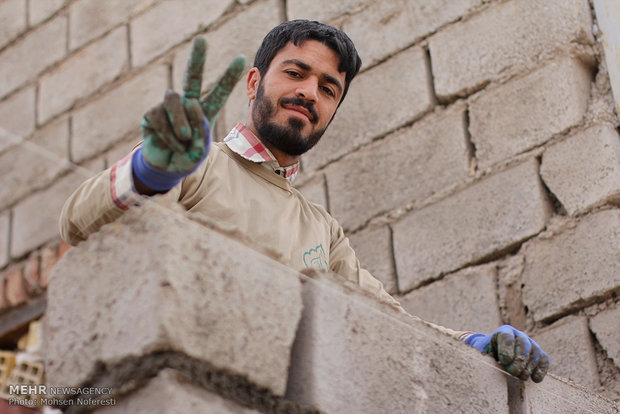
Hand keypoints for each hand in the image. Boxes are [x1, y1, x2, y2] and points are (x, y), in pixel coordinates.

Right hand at [135, 37, 245, 187]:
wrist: (165, 168)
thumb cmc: (186, 157)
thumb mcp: (199, 150)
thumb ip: (200, 132)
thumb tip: (191, 104)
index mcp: (205, 111)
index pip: (219, 92)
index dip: (229, 77)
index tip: (241, 58)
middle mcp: (187, 104)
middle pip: (191, 77)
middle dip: (197, 59)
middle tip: (201, 40)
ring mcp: (167, 107)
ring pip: (175, 100)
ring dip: (181, 121)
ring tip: (184, 138)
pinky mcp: (151, 113)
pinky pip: (160, 117)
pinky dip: (168, 134)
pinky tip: (170, 143)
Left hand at [465, 325, 549, 382]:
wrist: (495, 355)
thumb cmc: (486, 354)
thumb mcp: (481, 353)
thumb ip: (484, 356)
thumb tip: (488, 364)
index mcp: (503, 331)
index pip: (507, 336)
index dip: (506, 349)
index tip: (503, 361)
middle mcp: (518, 335)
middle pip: (524, 343)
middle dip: (519, 359)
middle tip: (513, 372)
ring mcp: (530, 343)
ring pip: (535, 351)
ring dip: (529, 366)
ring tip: (521, 377)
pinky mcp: (539, 354)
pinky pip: (544, 359)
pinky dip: (541, 369)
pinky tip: (535, 379)